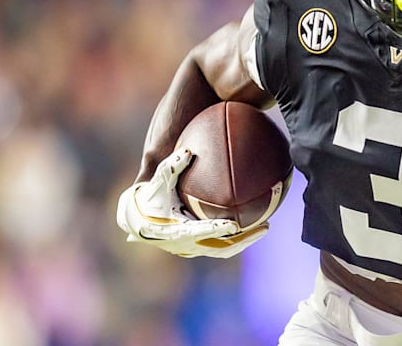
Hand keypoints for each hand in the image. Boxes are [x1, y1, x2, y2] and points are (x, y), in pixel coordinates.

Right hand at [115, 147, 267, 257]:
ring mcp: (191, 249)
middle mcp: (185, 244)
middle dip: (243, 239)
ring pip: (222, 250)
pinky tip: (252, 226)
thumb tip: (188, 151)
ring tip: (265, 228)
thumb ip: (172, 166)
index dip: (216, 230)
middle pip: (220, 248)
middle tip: (265, 227)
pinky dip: (236, 240)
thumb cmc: (149, 198)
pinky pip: (219, 247)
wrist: (136, 219)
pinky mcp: (196, 248)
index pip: (199, 232)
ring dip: (244, 241)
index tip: (234, 225)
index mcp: (175, 230)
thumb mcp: (158, 181)